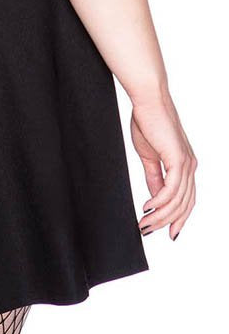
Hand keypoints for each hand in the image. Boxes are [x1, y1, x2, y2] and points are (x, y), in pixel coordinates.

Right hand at [130, 90, 196, 239]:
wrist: (148, 100)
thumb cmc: (147, 121)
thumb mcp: (149, 156)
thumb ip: (154, 177)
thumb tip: (155, 198)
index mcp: (185, 165)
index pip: (186, 199)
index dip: (178, 218)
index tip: (167, 232)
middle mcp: (190, 166)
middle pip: (183, 205)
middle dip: (166, 222)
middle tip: (147, 231)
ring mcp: (186, 163)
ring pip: (177, 201)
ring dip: (159, 215)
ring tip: (143, 223)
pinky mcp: (178, 159)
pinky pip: (171, 189)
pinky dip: (159, 202)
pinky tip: (146, 207)